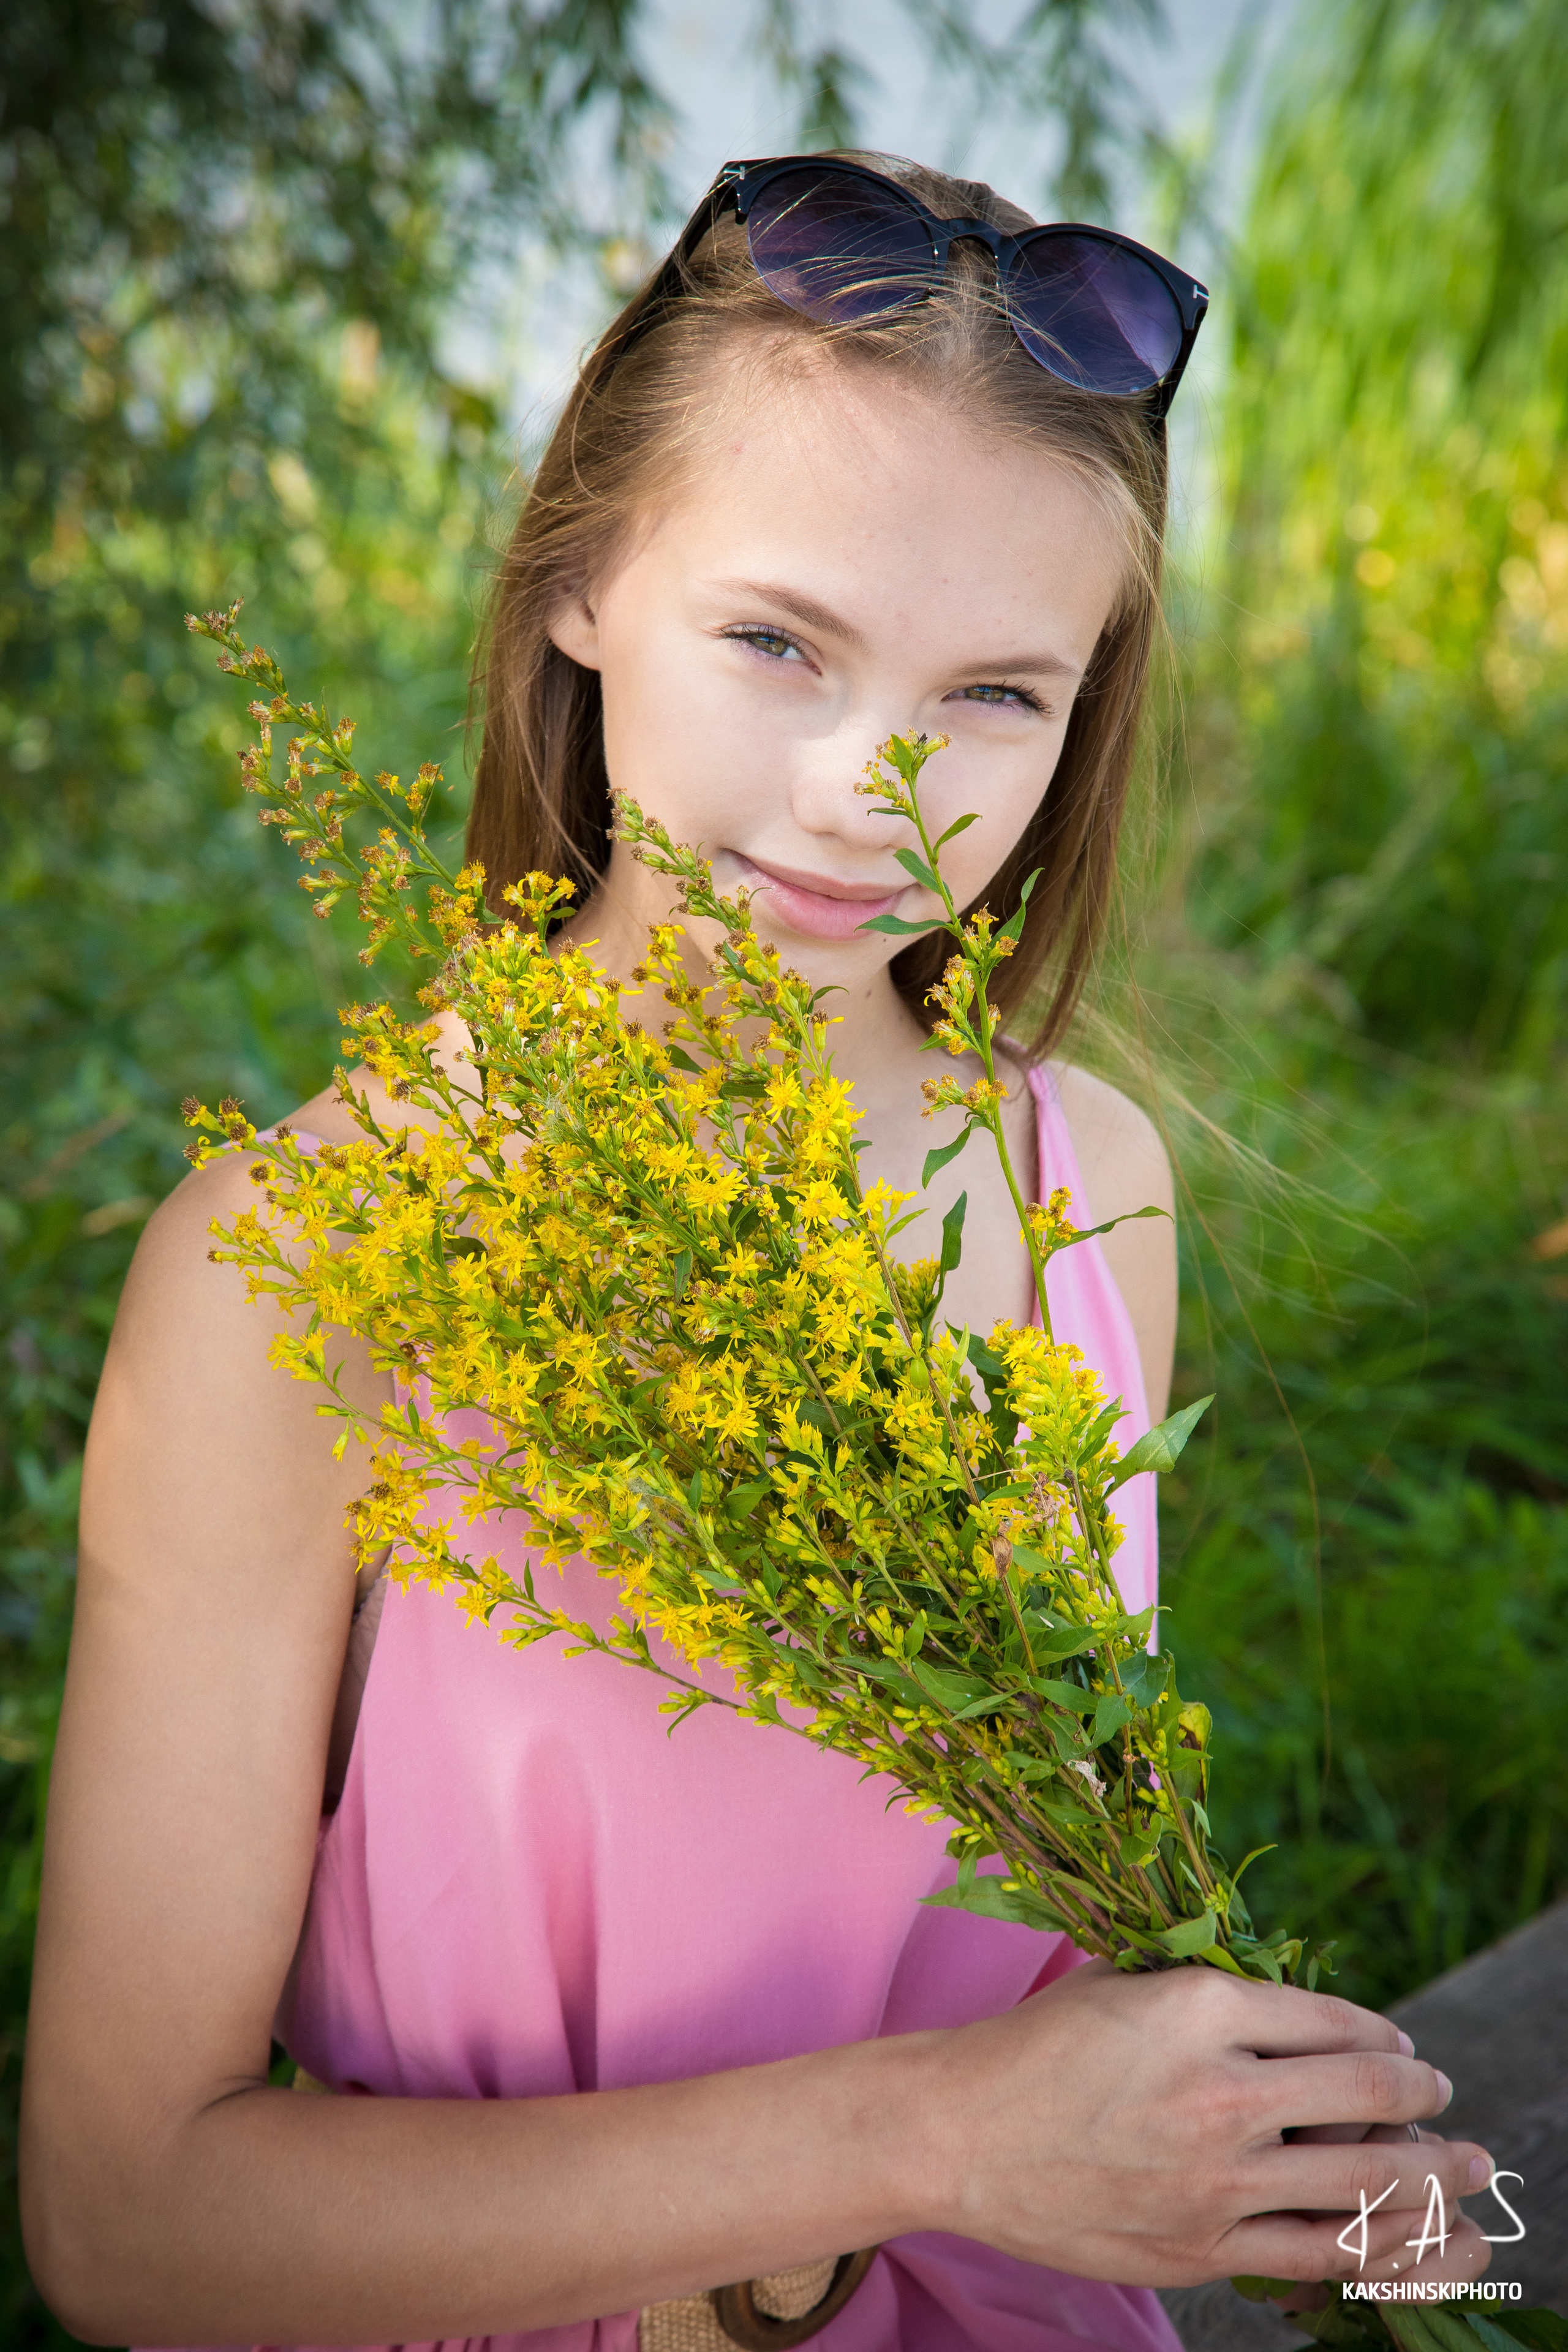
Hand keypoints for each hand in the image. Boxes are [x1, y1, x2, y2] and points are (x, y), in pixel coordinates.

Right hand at [920, 1961, 1494, 2288]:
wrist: (958, 2132)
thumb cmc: (1040, 2045)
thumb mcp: (1128, 1982)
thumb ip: (1214, 1995)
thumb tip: (1308, 2016)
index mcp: (1200, 2006)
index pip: (1335, 2023)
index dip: (1385, 2038)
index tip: (1402, 2051)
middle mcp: (1219, 2090)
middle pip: (1370, 2100)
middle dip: (1428, 2102)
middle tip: (1449, 2104)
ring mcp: (1214, 2180)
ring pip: (1364, 2186)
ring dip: (1436, 2180)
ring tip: (1470, 2175)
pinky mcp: (1201, 2248)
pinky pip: (1319, 2255)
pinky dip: (1385, 2248)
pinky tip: (1421, 2244)